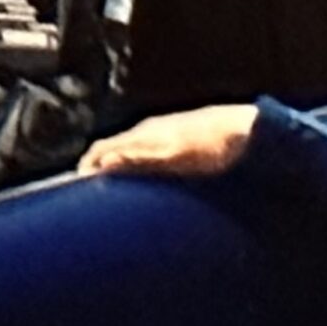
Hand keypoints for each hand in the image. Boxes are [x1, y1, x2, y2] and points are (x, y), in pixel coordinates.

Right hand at [79, 105, 259, 177]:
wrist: (249, 131)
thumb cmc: (214, 147)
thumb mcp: (173, 157)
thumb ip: (137, 159)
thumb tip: (101, 164)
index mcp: (143, 134)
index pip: (100, 149)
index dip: (85, 169)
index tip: (76, 190)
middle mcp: (150, 130)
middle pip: (113, 149)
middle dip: (98, 169)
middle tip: (91, 195)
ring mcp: (166, 133)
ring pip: (131, 151)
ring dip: (118, 168)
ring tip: (116, 192)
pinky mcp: (180, 140)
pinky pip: (148, 152)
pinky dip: (138, 167)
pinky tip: (149, 181)